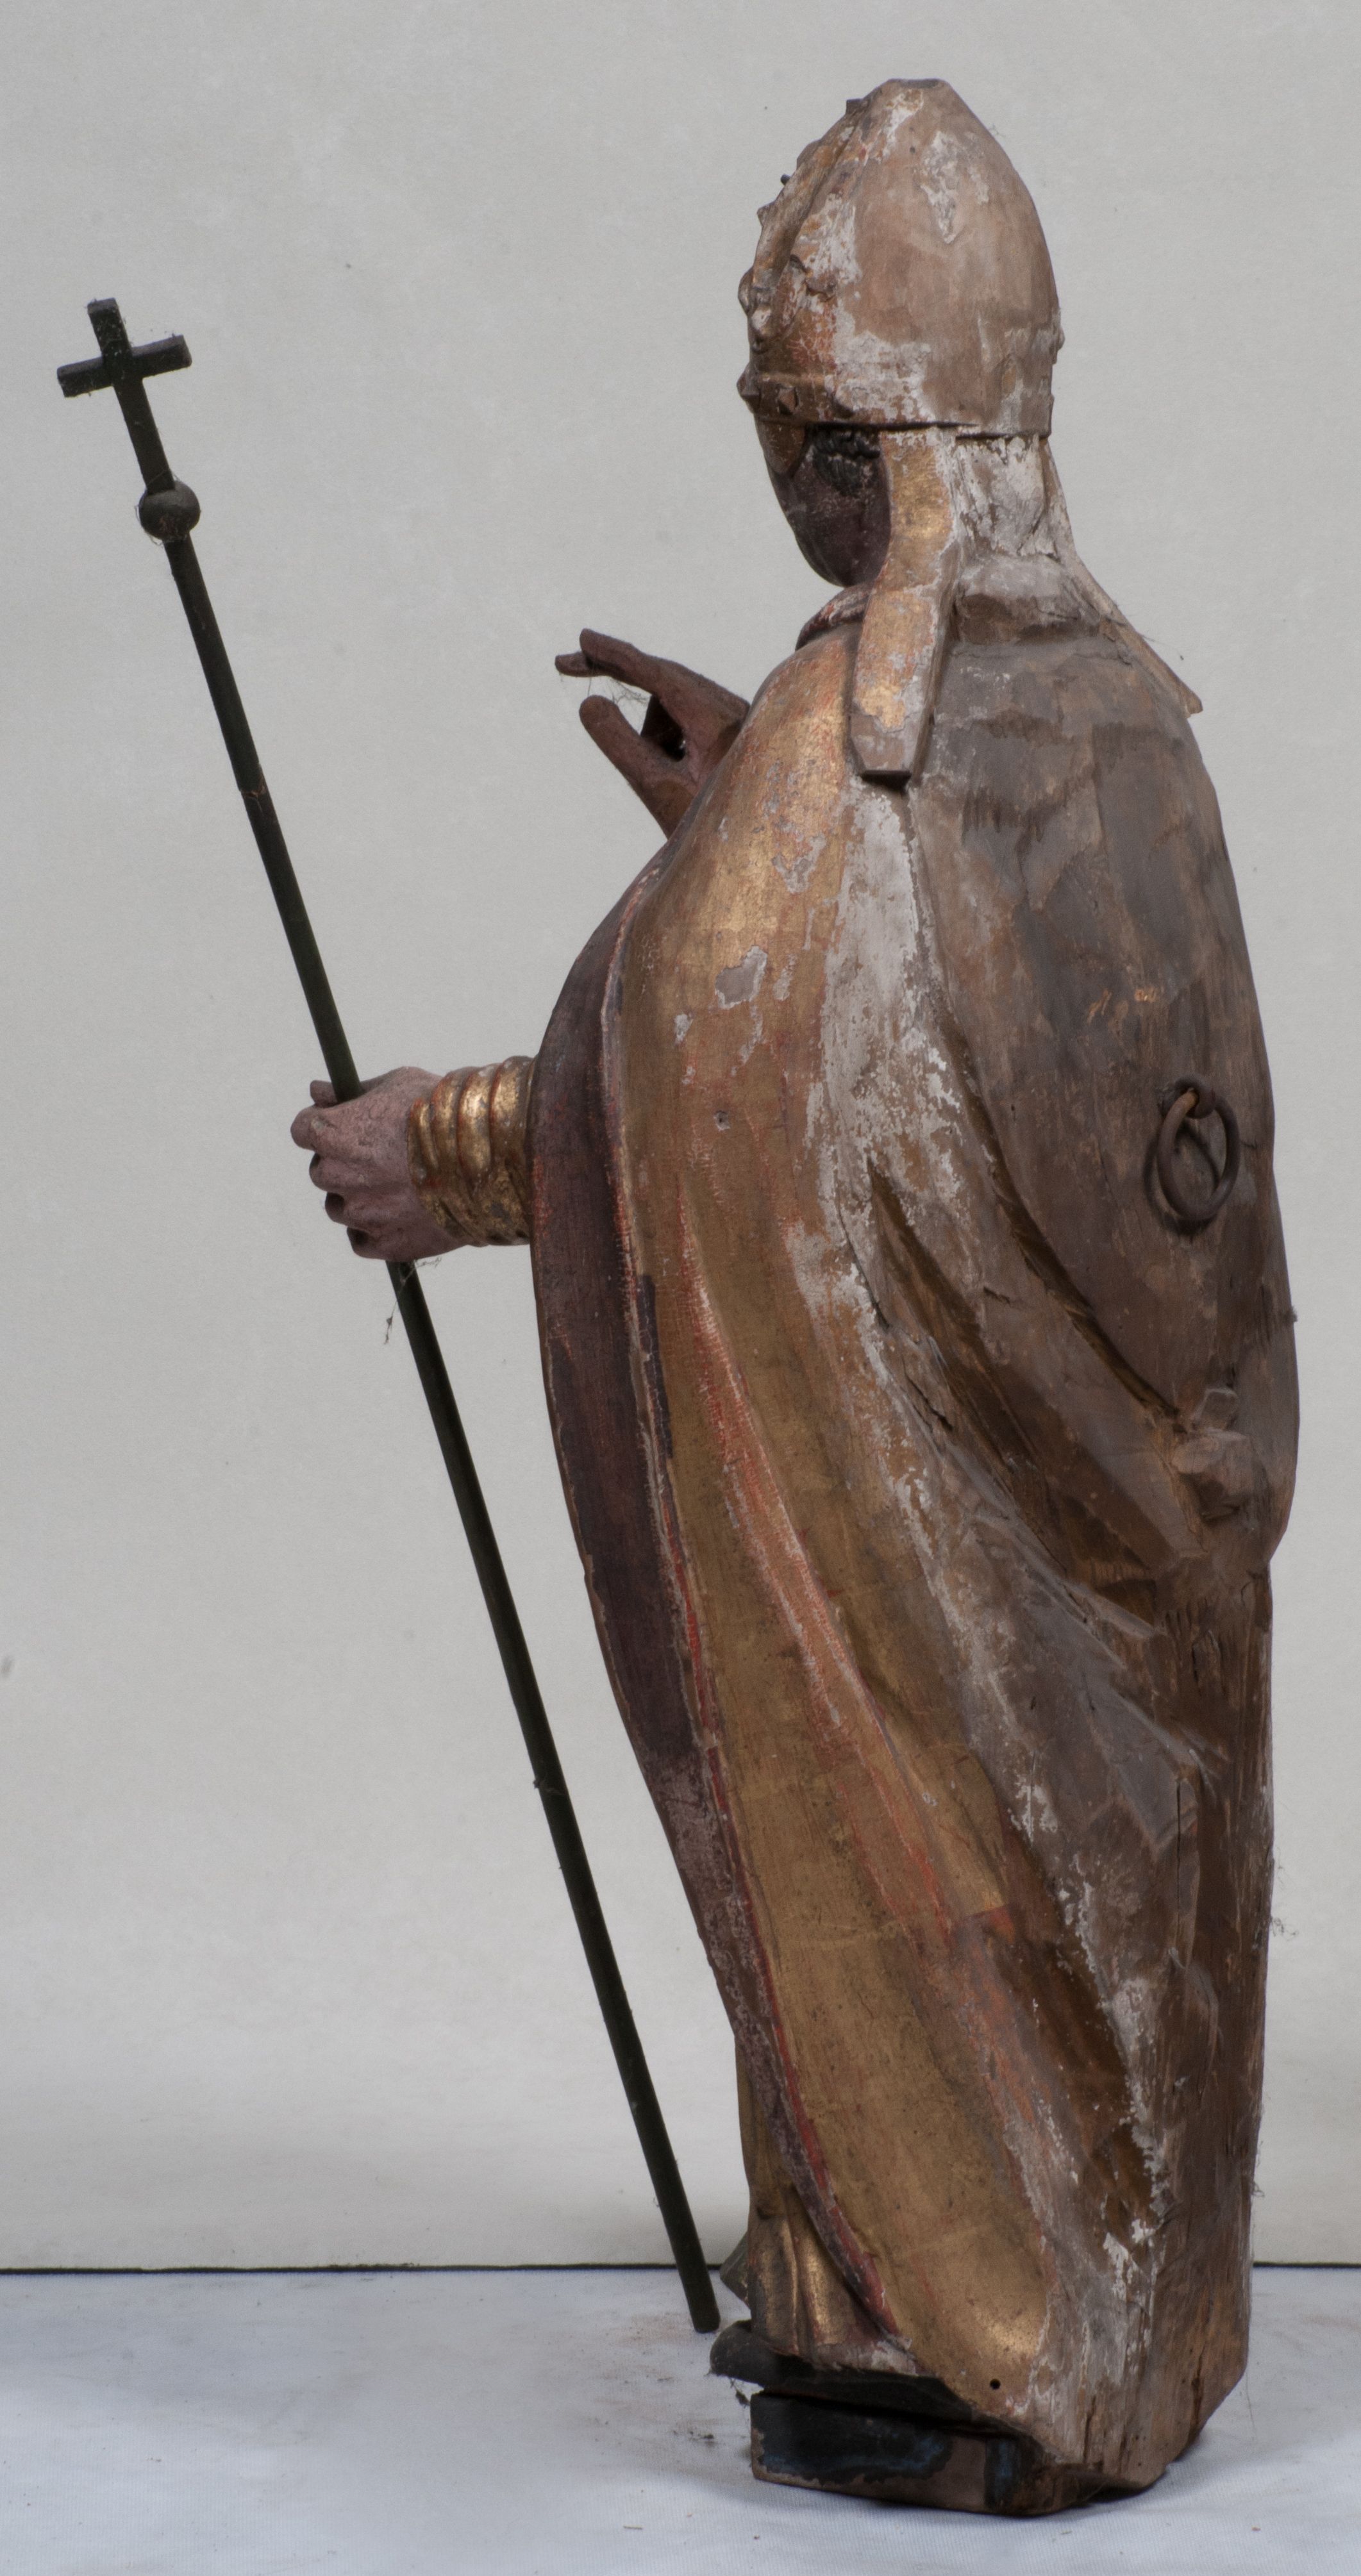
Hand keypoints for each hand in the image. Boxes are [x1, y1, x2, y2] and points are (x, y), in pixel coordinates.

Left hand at [290, 1067, 458, 1261]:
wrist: (493, 1156)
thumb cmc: (446, 1111)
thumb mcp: (397, 1084)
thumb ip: (350, 1093)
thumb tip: (317, 1091)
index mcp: (336, 1134)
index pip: (302, 1130)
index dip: (322, 1125)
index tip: (342, 1124)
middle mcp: (341, 1176)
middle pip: (321, 1171)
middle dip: (343, 1162)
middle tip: (380, 1154)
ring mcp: (362, 1214)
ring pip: (340, 1208)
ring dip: (358, 1197)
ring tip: (398, 1184)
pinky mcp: (386, 1244)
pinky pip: (361, 1239)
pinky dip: (374, 1228)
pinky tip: (400, 1211)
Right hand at [555, 630, 747, 832]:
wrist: (751, 851)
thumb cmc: (710, 828)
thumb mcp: (658, 788)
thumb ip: (621, 744)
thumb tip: (589, 703)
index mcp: (718, 720)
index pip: (659, 674)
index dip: (618, 655)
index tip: (583, 639)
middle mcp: (732, 708)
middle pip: (663, 675)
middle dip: (618, 672)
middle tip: (567, 664)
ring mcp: (734, 716)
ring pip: (670, 703)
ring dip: (650, 731)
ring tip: (661, 776)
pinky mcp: (731, 728)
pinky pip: (684, 717)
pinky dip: (665, 736)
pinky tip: (675, 773)